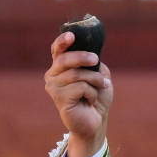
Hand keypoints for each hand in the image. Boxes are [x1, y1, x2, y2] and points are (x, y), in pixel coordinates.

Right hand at [45, 31, 113, 156]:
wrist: (96, 120)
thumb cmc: (96, 96)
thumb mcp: (98, 74)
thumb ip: (93, 62)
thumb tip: (92, 53)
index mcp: (61, 66)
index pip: (58, 50)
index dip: (63, 41)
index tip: (72, 35)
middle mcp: (53, 75)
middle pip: (66, 59)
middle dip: (83, 57)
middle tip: (96, 60)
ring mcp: (53, 87)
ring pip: (77, 74)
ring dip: (95, 79)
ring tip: (103, 86)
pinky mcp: (59, 98)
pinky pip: (80, 87)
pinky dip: (92, 92)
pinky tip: (92, 100)